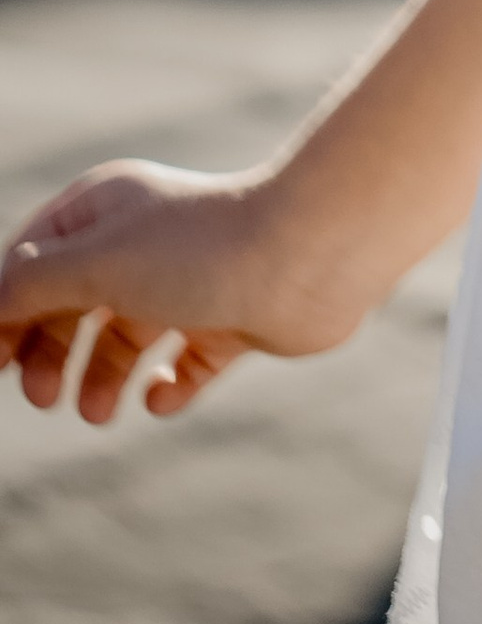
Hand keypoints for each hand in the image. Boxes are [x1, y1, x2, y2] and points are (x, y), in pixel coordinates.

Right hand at [0, 160, 369, 426]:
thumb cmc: (198, 250)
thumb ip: (31, 287)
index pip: (33, 263)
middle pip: (73, 305)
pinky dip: (168, 389)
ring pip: (124, 340)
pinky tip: (165, 395)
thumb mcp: (96, 263)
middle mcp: (143, 243)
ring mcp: (188, 284)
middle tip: (43, 397)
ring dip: (102, 380)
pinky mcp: (228, 323)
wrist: (308, 257)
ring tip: (100, 411)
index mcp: (105, 211)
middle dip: (49, 353)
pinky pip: (185, 366)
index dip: (6, 312)